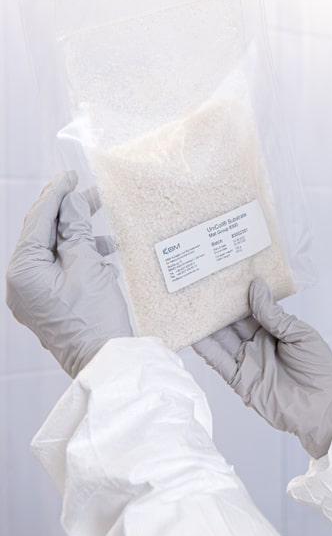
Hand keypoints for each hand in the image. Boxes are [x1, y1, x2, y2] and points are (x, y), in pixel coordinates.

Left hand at [5, 171, 132, 377]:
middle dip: (67, 214)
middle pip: (43, 236)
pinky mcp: (51, 304)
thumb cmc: (95, 316)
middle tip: (89, 194)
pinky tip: (102, 252)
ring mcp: (34, 296)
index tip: (71, 176)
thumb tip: (71, 202)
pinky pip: (61, 270)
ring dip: (78, 236)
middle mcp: (21, 284)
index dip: (56, 195)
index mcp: (22, 271)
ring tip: (102, 224)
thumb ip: (75, 230)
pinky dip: (80, 257)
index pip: (37, 221)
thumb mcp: (87, 264)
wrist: (106, 359)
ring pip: (54, 252)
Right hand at [194, 279, 331, 457]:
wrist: (324, 409)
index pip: (252, 309)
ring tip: (190, 304)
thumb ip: (274, 315)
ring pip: (222, 340)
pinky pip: (220, 362)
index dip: (239, 294)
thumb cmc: (320, 369)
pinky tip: (194, 334)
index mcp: (275, 330)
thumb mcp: (300, 333)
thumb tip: (255, 287)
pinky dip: (206, 349)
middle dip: (218, 306)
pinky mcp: (240, 381)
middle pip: (233, 323)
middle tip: (200, 285)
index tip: (224, 275)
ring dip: (208, 325)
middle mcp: (258, 344)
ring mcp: (248, 362)